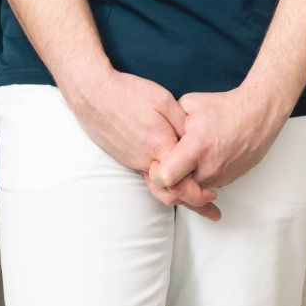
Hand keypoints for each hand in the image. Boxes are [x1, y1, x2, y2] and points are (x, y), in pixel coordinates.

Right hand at [65, 69, 212, 213]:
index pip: (182, 183)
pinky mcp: (125, 157)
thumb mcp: (164, 102)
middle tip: (212, 211)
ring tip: (195, 201)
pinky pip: (148, 176)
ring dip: (178, 195)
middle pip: (171, 193)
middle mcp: (144, 160)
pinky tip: (172, 180)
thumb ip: (184, 124)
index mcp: (159, 147)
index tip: (213, 194)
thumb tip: (198, 142)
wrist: (92, 94)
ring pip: (158, 188)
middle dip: (194, 205)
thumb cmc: (129, 94)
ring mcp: (133, 161)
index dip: (200, 194)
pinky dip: (163, 183)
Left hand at [161, 82, 291, 211]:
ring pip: (193, 191)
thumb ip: (169, 123)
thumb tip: (157, 137)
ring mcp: (221, 176)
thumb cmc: (224, 107)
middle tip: (167, 166)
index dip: (155, 174)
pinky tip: (201, 161)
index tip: (156, 164)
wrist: (258, 113)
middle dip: (169, 181)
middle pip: (178, 190)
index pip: (166, 178)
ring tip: (185, 160)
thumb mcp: (189, 105)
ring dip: (186, 181)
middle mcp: (209, 167)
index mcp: (196, 148)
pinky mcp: (230, 179)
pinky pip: (207, 186)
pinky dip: (200, 178)